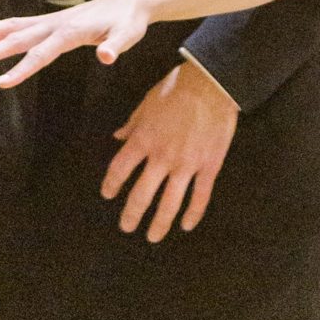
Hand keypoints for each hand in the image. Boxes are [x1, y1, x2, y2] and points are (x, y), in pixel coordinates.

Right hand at [0, 0, 152, 83]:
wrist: (130, 1)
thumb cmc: (129, 21)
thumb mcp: (128, 35)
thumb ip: (116, 46)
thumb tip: (105, 57)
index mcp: (69, 31)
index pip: (40, 54)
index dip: (21, 70)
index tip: (0, 83)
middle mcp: (55, 24)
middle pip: (18, 39)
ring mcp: (51, 21)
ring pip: (15, 26)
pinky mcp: (52, 21)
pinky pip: (22, 24)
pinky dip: (2, 28)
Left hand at [103, 58, 238, 242]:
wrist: (211, 83)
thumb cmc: (176, 88)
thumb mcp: (147, 102)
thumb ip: (132, 124)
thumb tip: (117, 137)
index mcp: (144, 140)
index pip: (120, 170)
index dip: (111, 185)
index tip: (108, 195)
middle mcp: (162, 157)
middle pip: (142, 194)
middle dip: (132, 214)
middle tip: (126, 227)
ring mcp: (186, 165)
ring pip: (170, 203)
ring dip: (159, 223)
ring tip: (152, 236)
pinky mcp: (208, 166)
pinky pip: (200, 196)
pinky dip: (193, 214)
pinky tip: (186, 225)